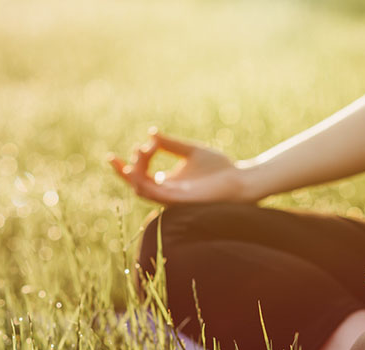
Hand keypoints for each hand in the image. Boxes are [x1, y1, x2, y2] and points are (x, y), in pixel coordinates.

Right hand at [109, 128, 254, 204]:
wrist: (239, 180)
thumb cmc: (219, 168)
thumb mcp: (191, 151)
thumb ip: (171, 144)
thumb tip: (151, 133)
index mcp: (167, 182)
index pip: (140, 174)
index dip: (134, 160)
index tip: (144, 142)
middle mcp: (166, 192)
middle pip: (135, 183)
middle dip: (125, 168)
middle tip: (130, 152)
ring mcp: (171, 198)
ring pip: (142, 189)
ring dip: (134, 173)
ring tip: (134, 156)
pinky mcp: (179, 201)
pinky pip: (155, 195)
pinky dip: (144, 183)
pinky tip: (139, 172)